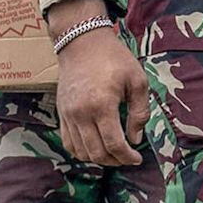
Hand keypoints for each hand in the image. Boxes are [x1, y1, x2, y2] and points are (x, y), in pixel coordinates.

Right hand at [54, 1, 148, 167]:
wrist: (82, 42)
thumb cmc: (113, 58)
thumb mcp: (137, 80)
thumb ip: (140, 112)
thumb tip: (136, 138)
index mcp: (102, 105)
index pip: (114, 144)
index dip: (127, 157)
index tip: (137, 159)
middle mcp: (81, 113)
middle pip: (96, 152)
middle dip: (115, 161)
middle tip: (127, 157)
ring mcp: (68, 114)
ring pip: (80, 151)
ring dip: (98, 158)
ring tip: (113, 153)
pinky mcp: (62, 112)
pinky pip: (68, 142)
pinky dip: (81, 151)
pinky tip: (95, 146)